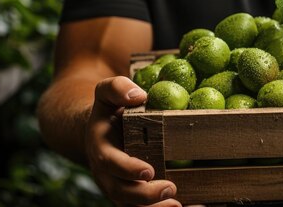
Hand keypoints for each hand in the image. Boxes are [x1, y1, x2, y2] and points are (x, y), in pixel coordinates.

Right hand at [85, 76, 181, 206]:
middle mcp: (109, 174)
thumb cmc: (110, 110)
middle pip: (123, 192)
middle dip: (146, 196)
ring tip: (181, 206)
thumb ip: (116, 88)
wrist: (101, 132)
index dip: (128, 169)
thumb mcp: (107, 93)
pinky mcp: (135, 195)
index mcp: (102, 150)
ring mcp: (121, 187)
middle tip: (171, 189)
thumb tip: (139, 95)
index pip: (111, 163)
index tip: (148, 171)